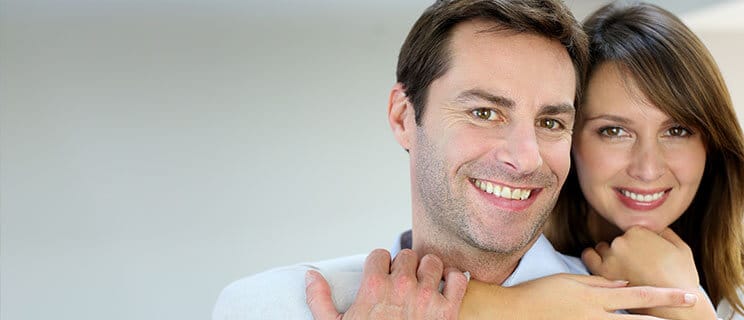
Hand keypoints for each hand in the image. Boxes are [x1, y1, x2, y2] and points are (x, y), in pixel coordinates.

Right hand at [305, 248, 467, 319]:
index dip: (380, 265)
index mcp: (374, 287)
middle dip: (404, 267)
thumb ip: (320, 300)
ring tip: (424, 284)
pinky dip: (454, 280)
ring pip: (432, 262)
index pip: (380, 254)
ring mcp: (427, 297)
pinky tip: (445, 289)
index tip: (382, 277)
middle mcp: (402, 286)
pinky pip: (458, 279)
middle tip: (402, 283)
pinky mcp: (448, 311)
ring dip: (429, 270)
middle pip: (407, 255)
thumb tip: (311, 276)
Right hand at [460, 273, 698, 319]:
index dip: (663, 295)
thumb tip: (623, 285)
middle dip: (665, 317)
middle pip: (638, 319)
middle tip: (688, 314)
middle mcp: (596, 315)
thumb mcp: (570, 281)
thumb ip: (598, 283)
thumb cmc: (541, 293)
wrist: (517, 312)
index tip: (685, 294)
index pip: (637, 294)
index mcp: (595, 297)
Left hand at [582, 227, 697, 288]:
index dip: (638, 242)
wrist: (675, 306)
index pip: (631, 230)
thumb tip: (655, 227)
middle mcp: (621, 240)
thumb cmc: (681, 277)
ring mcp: (610, 255)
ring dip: (609, 255)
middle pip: (616, 240)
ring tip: (621, 266)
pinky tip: (603, 265)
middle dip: (624, 249)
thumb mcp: (681, 248)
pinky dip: (594, 259)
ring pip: (602, 248)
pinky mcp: (602, 271)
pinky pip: (589, 257)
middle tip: (634, 262)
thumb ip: (664, 232)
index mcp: (639, 231)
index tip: (643, 253)